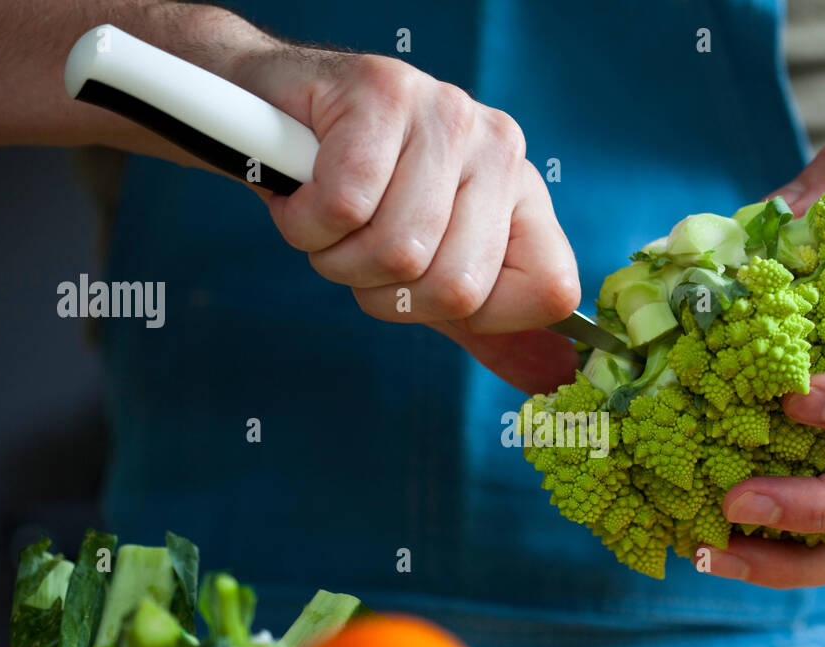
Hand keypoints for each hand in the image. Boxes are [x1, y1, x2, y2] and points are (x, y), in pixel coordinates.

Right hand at [237, 48, 580, 392]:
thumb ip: (491, 327)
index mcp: (523, 195)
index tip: (424, 287)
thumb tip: (558, 377)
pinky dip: (306, 220)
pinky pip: (345, 207)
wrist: (266, 111)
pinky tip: (303, 184)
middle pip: (457, 288)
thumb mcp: (429, 271)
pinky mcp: (383, 91)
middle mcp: (499, 150)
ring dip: (337, 256)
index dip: (477, 316)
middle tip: (358, 245)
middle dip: (384, 291)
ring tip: (330, 215)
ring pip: (397, 251)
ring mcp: (446, 113)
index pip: (550, 290)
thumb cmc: (353, 196)